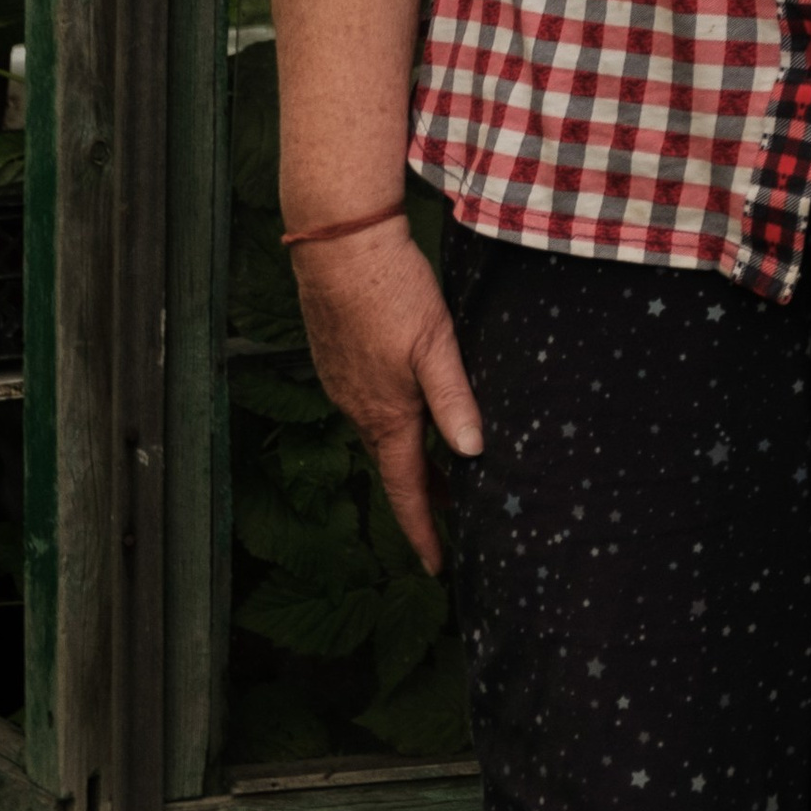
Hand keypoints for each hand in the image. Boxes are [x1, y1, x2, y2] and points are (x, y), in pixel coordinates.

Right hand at [292, 215, 483, 575]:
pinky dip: (393, 425)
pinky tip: (408, 412)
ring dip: (409, 458)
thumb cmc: (392, 290)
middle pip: (394, 466)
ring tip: (442, 470)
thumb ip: (454, 398)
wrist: (338, 245)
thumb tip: (472, 453)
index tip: (437, 566)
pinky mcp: (338, 361)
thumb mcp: (436, 344)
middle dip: (424, 496)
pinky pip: (368, 409)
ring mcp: (344, 385)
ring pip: (381, 436)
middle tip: (456, 518)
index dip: (423, 529)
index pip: (406, 488)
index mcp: (386, 413)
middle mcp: (359, 408)